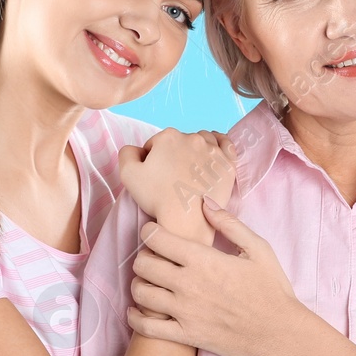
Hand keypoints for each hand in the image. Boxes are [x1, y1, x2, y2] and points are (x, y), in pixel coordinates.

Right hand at [118, 128, 236, 230]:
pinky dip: (219, 145)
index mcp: (168, 137)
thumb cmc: (157, 198)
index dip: (152, 160)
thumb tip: (138, 150)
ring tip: (191, 166)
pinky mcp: (227, 164)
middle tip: (172, 176)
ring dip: (195, 149)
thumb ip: (127, 152)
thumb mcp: (128, 174)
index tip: (155, 175)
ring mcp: (213, 150)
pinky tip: (213, 152)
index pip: (156, 144)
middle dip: (173, 154)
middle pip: (178, 142)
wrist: (185, 219)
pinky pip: (225, 144)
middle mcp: (193, 138)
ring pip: (202, 140)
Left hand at [123, 201, 305, 355]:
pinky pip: (147, 328)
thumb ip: (229, 223)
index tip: (154, 232)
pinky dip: (136, 318)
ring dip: (139, 284)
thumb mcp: (258, 248)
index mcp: (203, 260)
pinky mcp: (185, 335)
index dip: (149, 231)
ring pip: (140, 293)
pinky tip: (138, 311)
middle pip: (143, 265)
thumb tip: (205, 202)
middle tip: (154, 258)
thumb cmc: (271, 289)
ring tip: (149, 282)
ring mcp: (184, 312)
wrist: (279, 332)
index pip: (156, 239)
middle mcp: (188, 284)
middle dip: (144, 257)